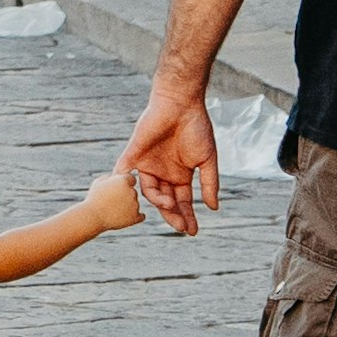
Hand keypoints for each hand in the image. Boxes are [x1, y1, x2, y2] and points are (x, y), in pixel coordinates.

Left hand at [122, 95, 218, 234]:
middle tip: (180, 227)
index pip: (182, 202)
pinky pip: (124, 172)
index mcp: (181, 175)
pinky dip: (122, 184)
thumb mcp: (207, 160)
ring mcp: (148, 164)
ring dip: (159, 201)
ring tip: (169, 204)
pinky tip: (128, 197)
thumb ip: (210, 184)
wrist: (181, 104)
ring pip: (149, 191)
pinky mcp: (134, 153)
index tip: (192, 232)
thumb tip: (213, 208)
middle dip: (173, 215)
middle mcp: (163, 173)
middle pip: (166, 201)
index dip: (187, 217)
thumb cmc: (197, 128)